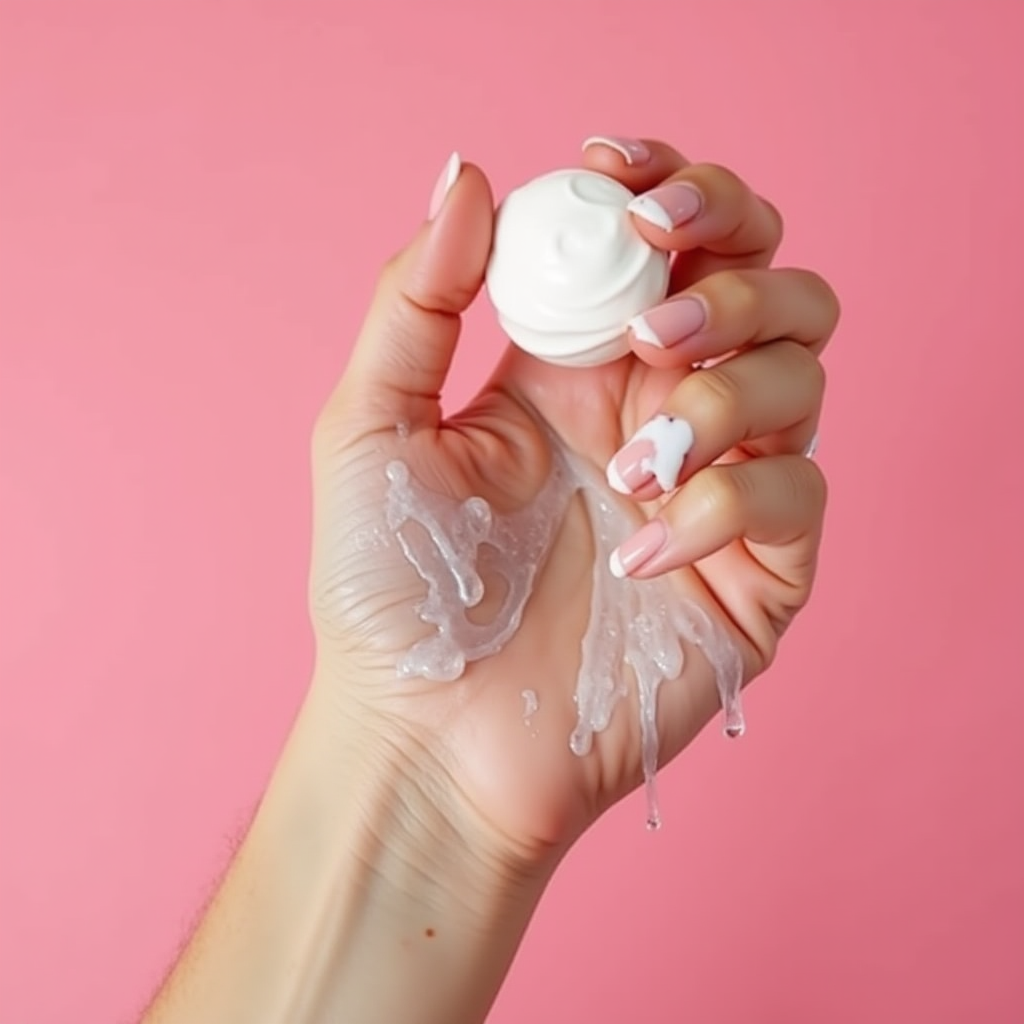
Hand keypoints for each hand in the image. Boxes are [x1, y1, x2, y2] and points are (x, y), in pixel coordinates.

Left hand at [309, 138, 838, 868]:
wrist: (426, 741)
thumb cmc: (392, 593)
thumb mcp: (372, 427)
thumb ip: (418, 298)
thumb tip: (469, 176)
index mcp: (576, 369)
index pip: (668, 240)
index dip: (670, 188)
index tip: (621, 183)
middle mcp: (656, 413)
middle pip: (768, 282)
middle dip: (731, 266)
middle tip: (654, 317)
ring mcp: (713, 489)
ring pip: (802, 372)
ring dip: (730, 387)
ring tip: (637, 456)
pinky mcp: (754, 573)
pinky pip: (794, 494)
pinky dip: (726, 501)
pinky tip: (640, 550)